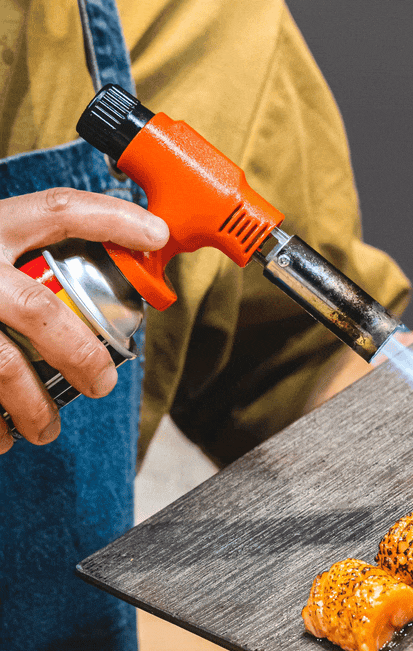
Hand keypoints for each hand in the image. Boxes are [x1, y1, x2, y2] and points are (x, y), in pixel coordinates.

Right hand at [0, 188, 168, 452]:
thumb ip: (25, 251)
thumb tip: (114, 260)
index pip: (58, 210)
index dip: (113, 220)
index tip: (158, 236)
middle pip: (39, 311)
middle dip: (82, 355)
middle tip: (101, 384)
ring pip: (0, 367)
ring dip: (33, 409)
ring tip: (47, 431)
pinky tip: (0, 440)